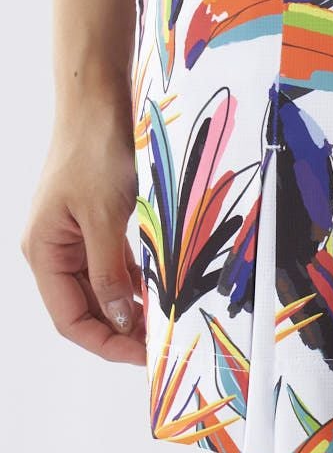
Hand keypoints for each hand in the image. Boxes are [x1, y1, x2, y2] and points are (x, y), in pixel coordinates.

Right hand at [21, 89, 145, 365]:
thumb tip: (120, 320)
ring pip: (105, 285)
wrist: (99, 97)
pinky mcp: (98, 218)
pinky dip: (138, 276)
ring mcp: (77, 233)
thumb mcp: (105, 216)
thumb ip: (110, 271)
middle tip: (165, 341)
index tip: (145, 355)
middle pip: (88, 307)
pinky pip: (116, 260)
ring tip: (169, 318)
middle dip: (123, 328)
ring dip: (134, 303)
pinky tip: (164, 284)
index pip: (71, 319)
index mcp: (44, 252)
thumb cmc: (94, 148)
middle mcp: (56, 248)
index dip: (107, 342)